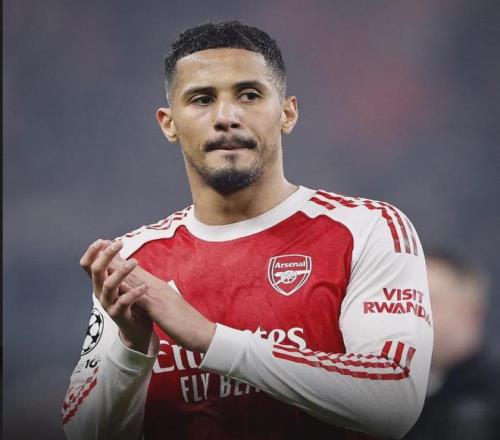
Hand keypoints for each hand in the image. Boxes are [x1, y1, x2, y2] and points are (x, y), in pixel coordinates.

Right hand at [80, 239, 152, 353]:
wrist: (136, 329)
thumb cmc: (130, 301)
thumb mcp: (122, 280)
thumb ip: (114, 264)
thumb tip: (108, 242)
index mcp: (100, 283)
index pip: (88, 265)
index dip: (92, 252)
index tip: (102, 240)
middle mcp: (100, 293)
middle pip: (96, 271)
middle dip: (106, 255)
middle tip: (119, 243)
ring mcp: (108, 304)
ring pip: (109, 285)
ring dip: (121, 272)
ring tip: (134, 261)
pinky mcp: (119, 315)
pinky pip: (124, 302)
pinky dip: (135, 292)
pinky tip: (145, 285)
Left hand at [110, 260, 215, 352]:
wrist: (202, 332)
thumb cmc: (187, 321)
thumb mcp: (170, 306)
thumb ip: (160, 298)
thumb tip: (149, 293)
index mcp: (160, 288)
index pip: (139, 273)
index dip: (124, 262)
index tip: (110, 253)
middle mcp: (159, 288)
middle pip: (134, 271)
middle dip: (118, 259)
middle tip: (103, 246)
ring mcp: (159, 296)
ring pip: (136, 279)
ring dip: (120, 269)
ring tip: (105, 259)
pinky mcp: (159, 308)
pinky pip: (141, 297)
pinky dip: (129, 288)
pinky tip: (118, 284)